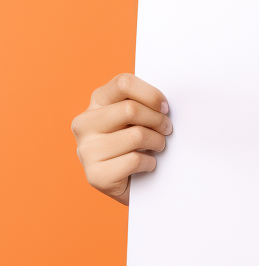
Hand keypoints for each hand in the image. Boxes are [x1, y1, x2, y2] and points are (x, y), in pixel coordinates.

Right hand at [71, 73, 171, 205]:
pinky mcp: (95, 175)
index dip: (151, 94)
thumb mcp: (140, 115)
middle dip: (158, 120)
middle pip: (131, 110)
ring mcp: (86, 150)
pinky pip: (134, 160)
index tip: (165, 107)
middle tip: (166, 129)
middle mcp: (84, 123)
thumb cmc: (141, 141)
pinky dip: (150, 163)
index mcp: (97, 101)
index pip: (124, 83)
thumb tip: (164, 102)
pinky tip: (147, 165)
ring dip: (157, 142)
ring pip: (136, 135)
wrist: (135, 182)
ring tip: (158, 146)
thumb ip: (144, 102)